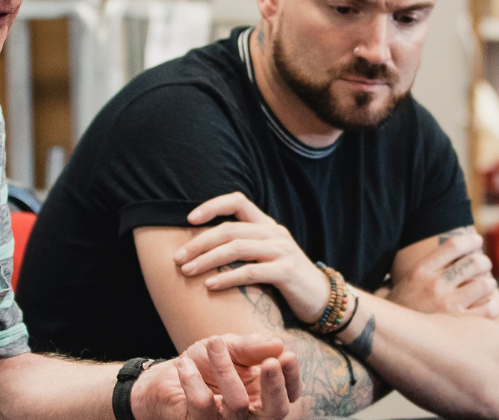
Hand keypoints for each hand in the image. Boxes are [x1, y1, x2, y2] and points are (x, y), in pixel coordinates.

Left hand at [135, 333, 302, 419]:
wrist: (168, 376)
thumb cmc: (205, 363)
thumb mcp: (230, 347)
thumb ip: (252, 347)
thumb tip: (277, 345)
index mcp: (264, 396)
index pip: (289, 394)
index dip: (292, 378)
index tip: (287, 355)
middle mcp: (250, 416)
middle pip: (275, 412)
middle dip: (275, 386)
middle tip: (270, 362)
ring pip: (238, 404)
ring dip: (226, 369)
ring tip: (214, 342)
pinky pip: (202, 405)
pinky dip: (193, 380)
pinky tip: (184, 364)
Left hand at [177, 192, 331, 322]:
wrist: (321, 298)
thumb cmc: (286, 279)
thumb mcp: (267, 255)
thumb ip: (244, 246)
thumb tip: (203, 247)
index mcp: (268, 225)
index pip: (238, 201)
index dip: (212, 206)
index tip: (189, 220)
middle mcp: (275, 233)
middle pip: (230, 229)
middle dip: (199, 243)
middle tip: (177, 258)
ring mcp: (282, 251)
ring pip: (237, 248)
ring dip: (207, 260)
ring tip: (187, 271)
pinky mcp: (286, 272)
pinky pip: (251, 271)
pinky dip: (227, 278)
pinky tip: (210, 286)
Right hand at [384, 227, 498, 318]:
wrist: (385, 340)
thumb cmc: (392, 315)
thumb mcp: (392, 287)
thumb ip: (408, 273)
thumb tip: (414, 266)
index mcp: (420, 272)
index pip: (454, 245)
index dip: (470, 240)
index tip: (477, 241)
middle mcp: (435, 285)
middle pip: (475, 262)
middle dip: (483, 263)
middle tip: (483, 267)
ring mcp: (449, 306)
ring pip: (486, 285)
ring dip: (489, 285)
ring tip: (486, 288)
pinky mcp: (460, 326)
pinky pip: (489, 309)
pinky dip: (492, 306)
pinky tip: (487, 307)